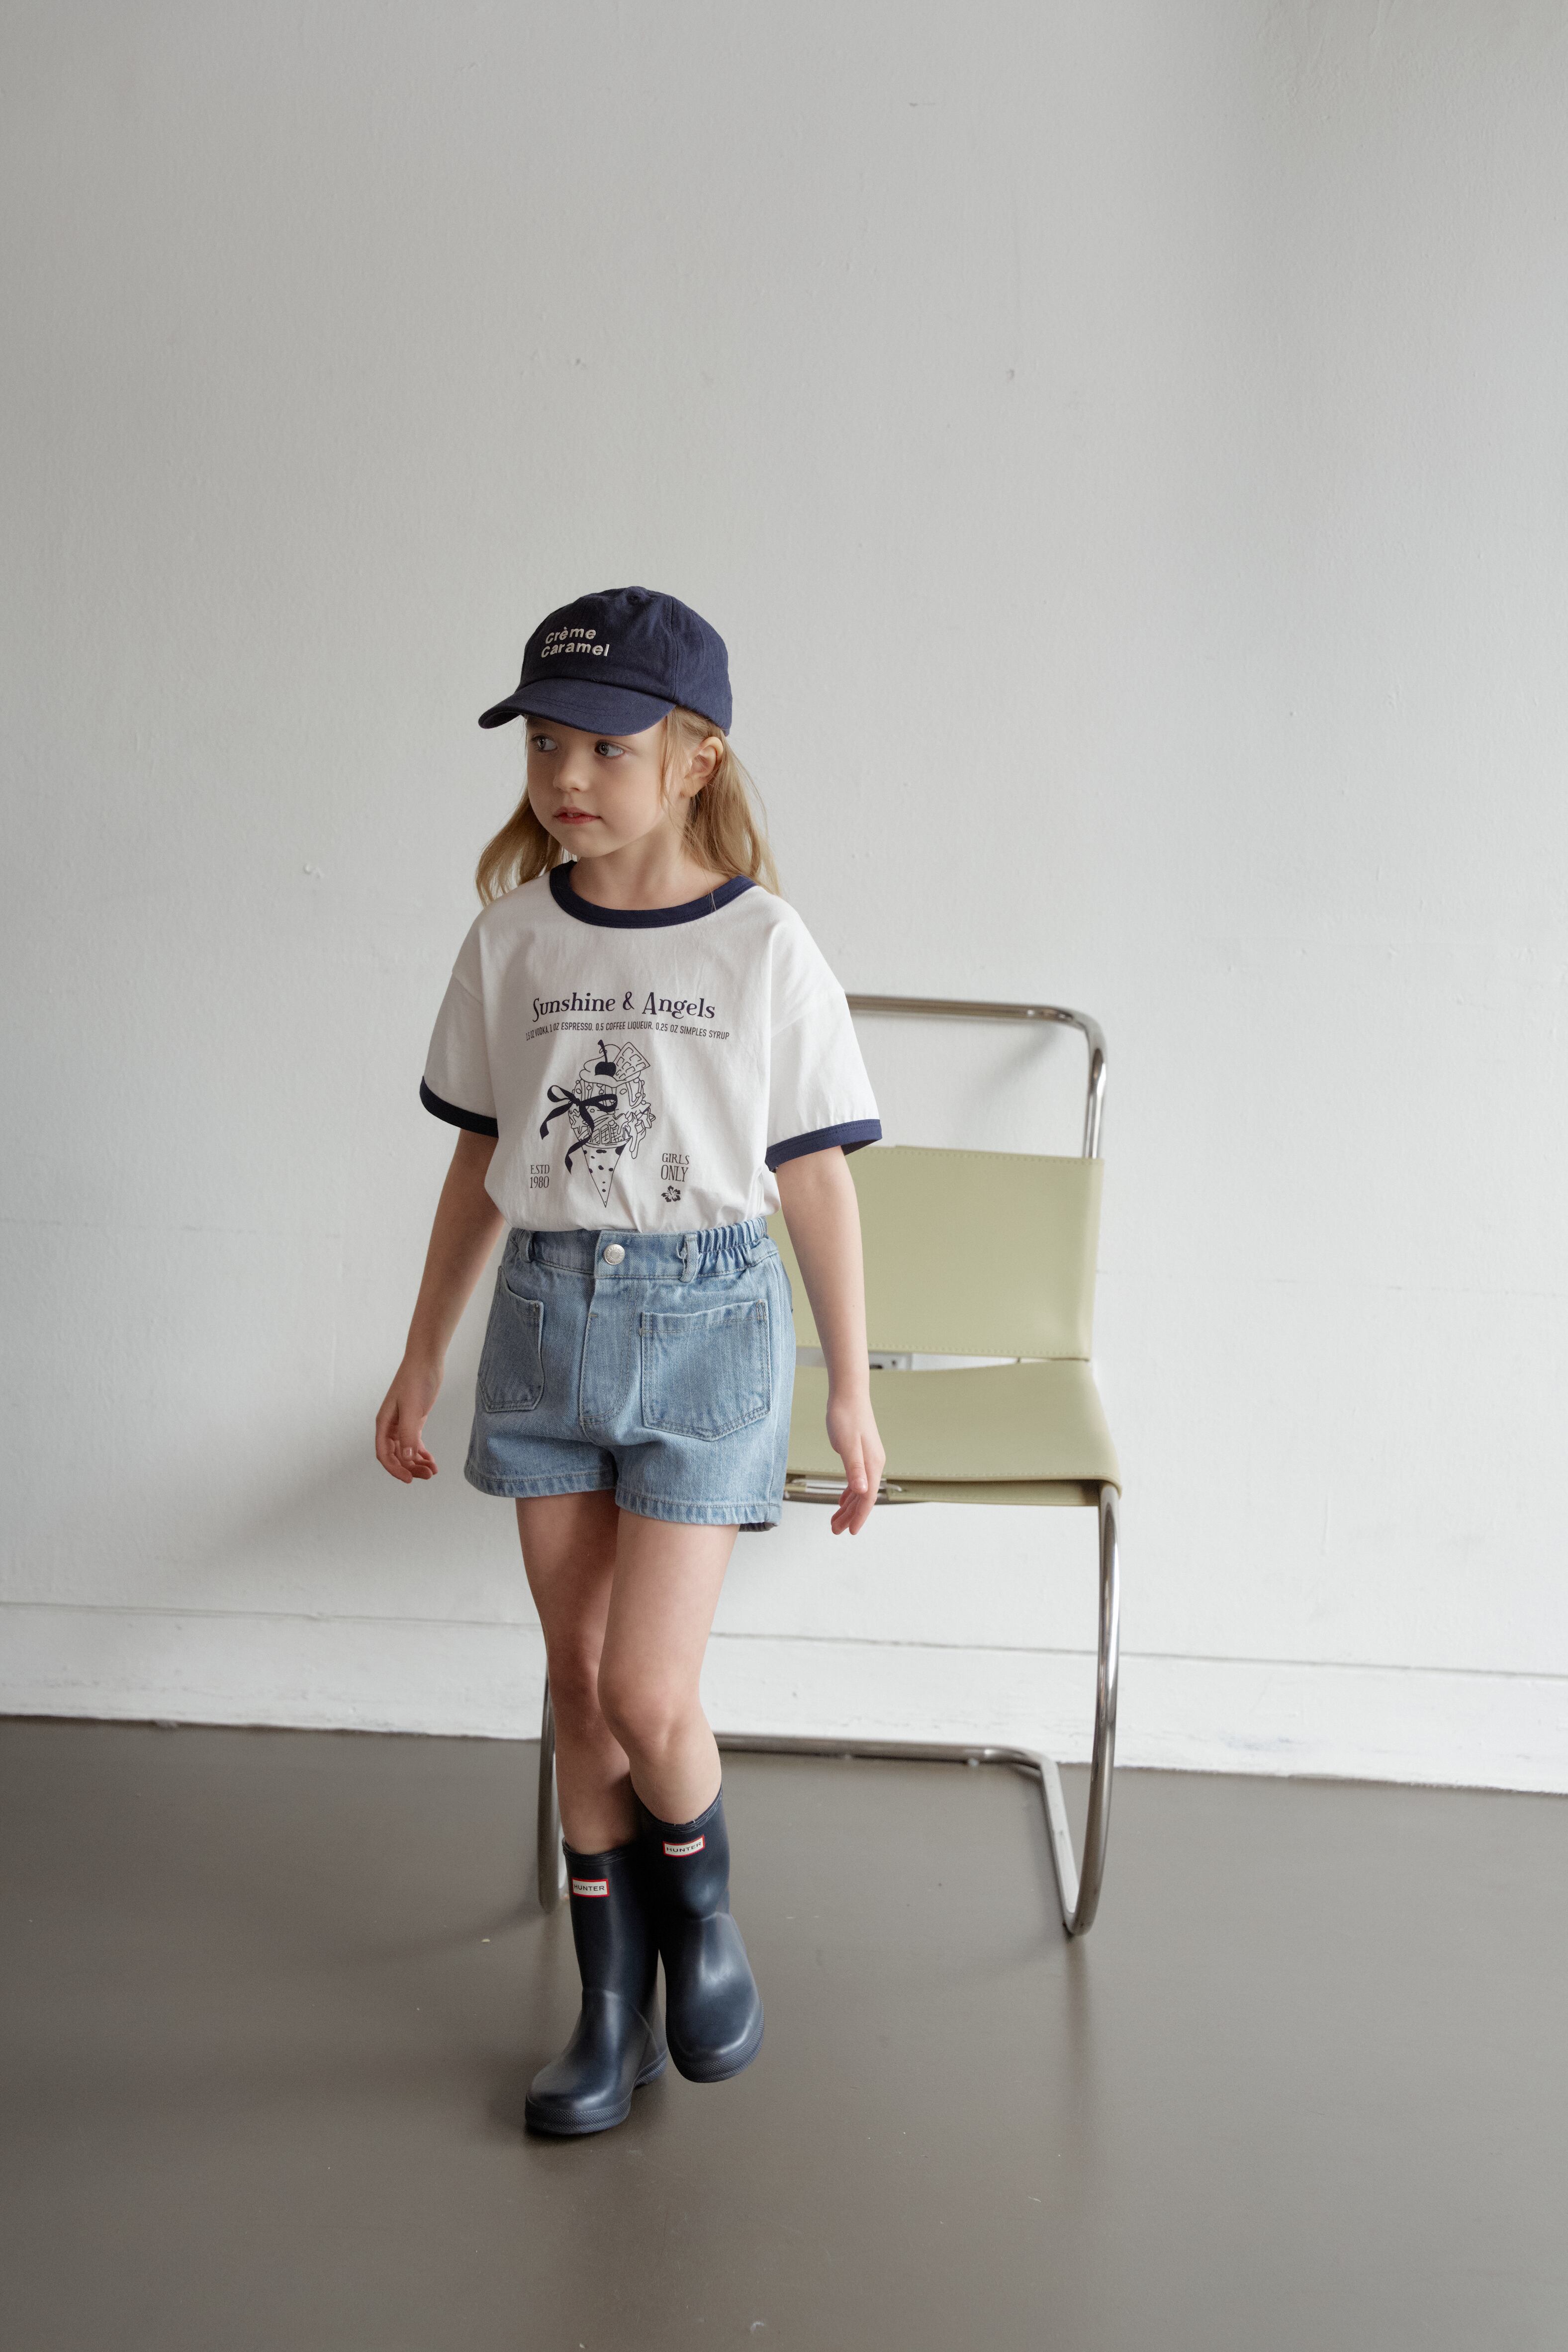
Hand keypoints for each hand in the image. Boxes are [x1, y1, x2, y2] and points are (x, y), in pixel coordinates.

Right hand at [375, 1356, 442, 1483]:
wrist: (426, 1361)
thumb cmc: (416, 1380)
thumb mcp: (413, 1407)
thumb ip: (409, 1432)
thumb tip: (406, 1456)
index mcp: (384, 1423)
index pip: (384, 1454)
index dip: (395, 1469)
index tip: (409, 1480)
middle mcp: (390, 1426)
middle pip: (396, 1455)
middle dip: (410, 1468)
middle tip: (428, 1475)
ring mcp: (402, 1424)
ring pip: (406, 1451)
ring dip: (417, 1463)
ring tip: (433, 1471)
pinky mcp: (414, 1420)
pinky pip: (414, 1443)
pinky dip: (422, 1453)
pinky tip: (432, 1461)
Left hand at [825, 1387, 884, 1534]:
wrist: (848, 1394)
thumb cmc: (845, 1417)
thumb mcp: (847, 1445)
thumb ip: (854, 1469)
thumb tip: (862, 1491)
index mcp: (873, 1464)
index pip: (868, 1498)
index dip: (860, 1516)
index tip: (851, 1532)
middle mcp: (874, 1464)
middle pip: (864, 1497)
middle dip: (851, 1516)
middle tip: (835, 1530)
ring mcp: (868, 1459)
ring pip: (860, 1490)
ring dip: (848, 1507)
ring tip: (835, 1521)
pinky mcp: (861, 1454)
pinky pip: (857, 1480)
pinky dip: (849, 1493)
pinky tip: (841, 1500)